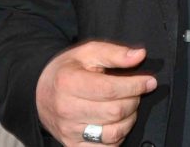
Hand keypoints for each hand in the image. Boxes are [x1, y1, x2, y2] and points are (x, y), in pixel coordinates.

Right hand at [35, 41, 156, 144]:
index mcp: (69, 82)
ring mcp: (69, 131)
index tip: (149, 81)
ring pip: (113, 132)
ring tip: (127, 106)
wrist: (40, 93)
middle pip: (115, 111)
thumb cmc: (67, 71)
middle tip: (135, 92)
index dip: (136, 85)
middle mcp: (66, 109)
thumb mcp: (88, 53)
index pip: (111, 89)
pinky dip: (118, 137)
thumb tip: (139, 55)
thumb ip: (114, 53)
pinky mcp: (73, 146)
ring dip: (129, 119)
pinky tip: (117, 122)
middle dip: (134, 100)